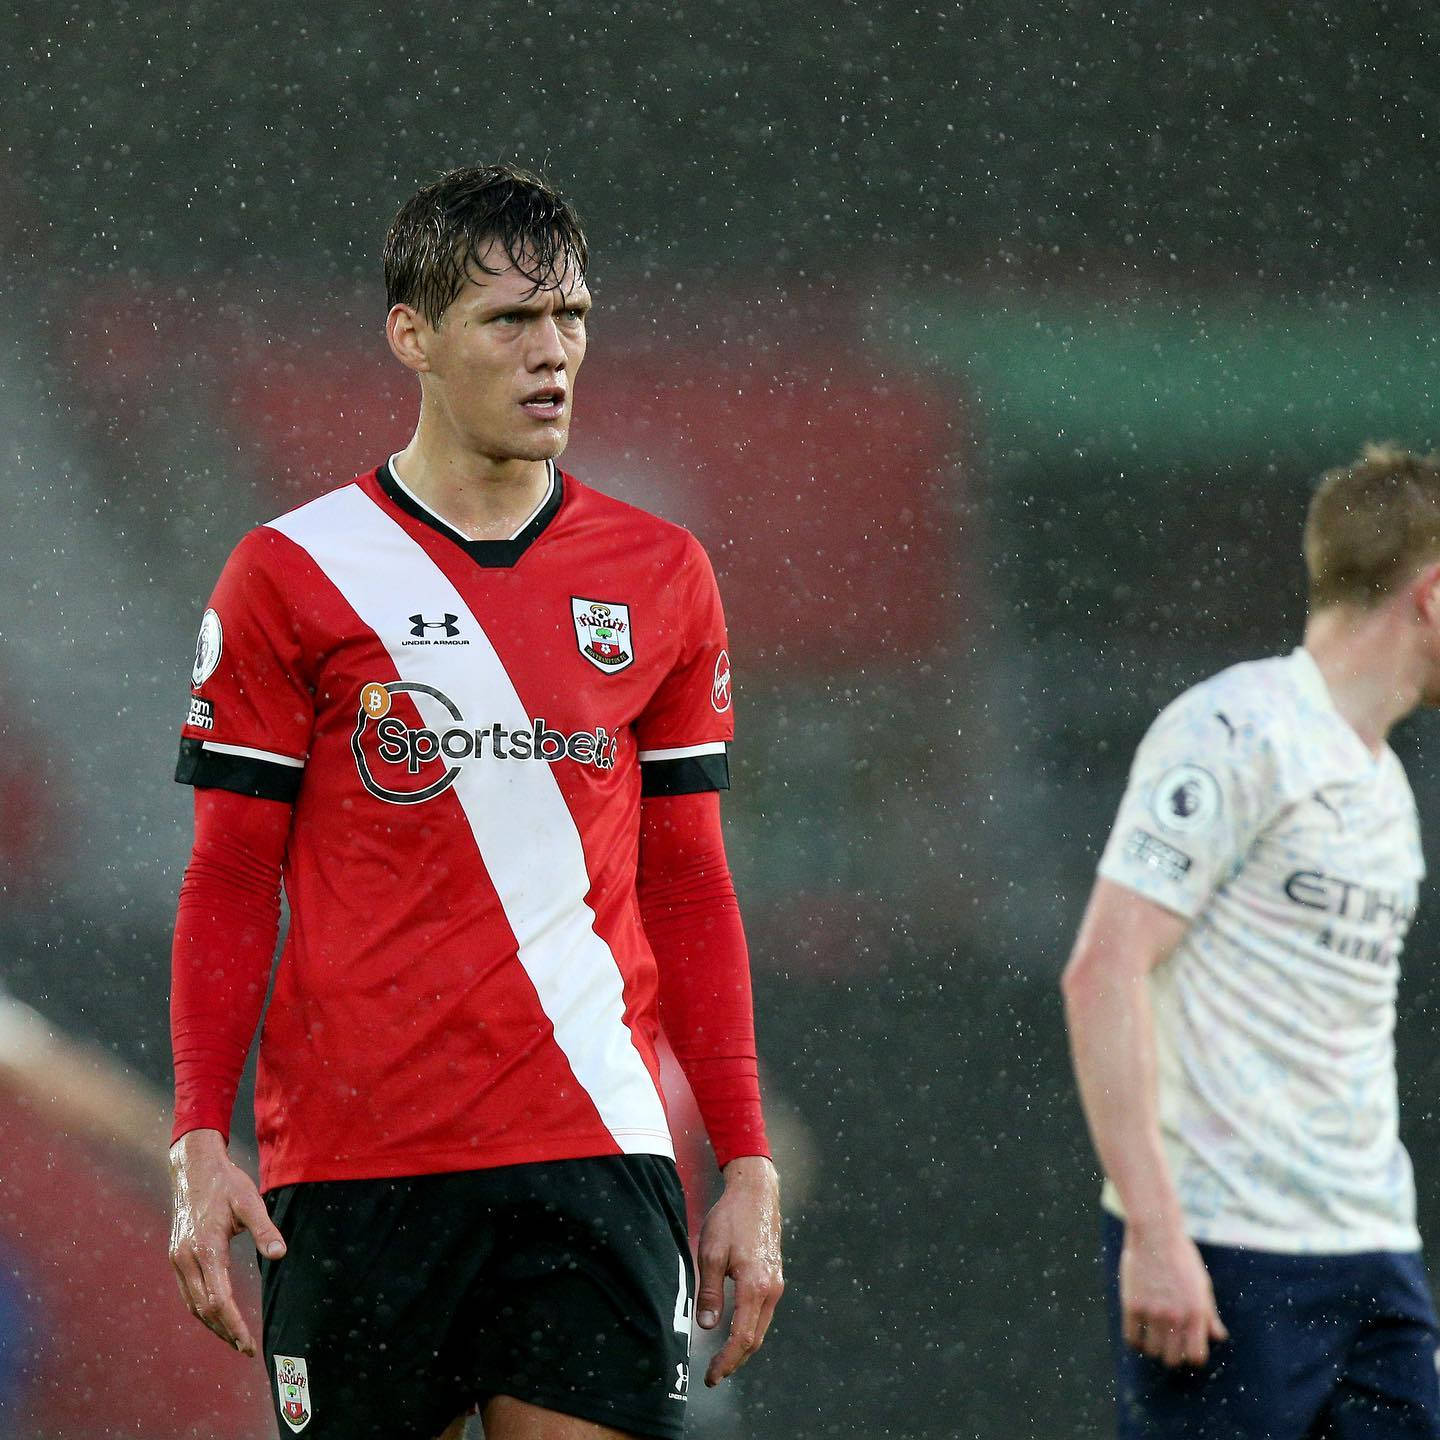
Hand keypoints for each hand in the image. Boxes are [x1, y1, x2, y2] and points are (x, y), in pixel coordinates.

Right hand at [168, 1128, 285, 1355]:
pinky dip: (202, 1309)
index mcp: (205, 1248)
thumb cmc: (225, 1183)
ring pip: (193, 1304)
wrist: (193, 1167)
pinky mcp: (176, 1256)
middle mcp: (186, 1259)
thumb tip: (280, 1254)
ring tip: (235, 1339)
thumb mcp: (250, 1201)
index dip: (234, 1325)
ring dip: (213, 1324)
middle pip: (204, 1309)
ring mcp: (177, 1259)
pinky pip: (188, 1292)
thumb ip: (264, 1229)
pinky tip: (217, 1315)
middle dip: (225, 1331)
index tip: (248, 1343)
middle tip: (247, 1348)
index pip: (219, 1300)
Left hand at [695, 1154, 783, 1386]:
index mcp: (755, 1287)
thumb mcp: (711, 1253)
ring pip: (761, 1327)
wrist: (756, 1192)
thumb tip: (707, 1326)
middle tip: (713, 1375)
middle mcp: (771, 1289)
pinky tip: (735, 1330)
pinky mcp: (774, 1275)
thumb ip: (710, 1292)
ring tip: (721, 1359)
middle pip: (755, 1338)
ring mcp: (776, 1282)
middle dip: (734, 1360)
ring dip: (742, 1346)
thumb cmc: (731, 1218)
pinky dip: (749, 1328)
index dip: (726, 1361)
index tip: (710, 1377)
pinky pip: (763, 1312)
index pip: (742, 1338)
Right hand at [1120, 1217, 1227, 1367]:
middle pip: (1172, 1359)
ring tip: (1151, 1336)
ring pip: (1152, 1351)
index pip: (1195, 1357)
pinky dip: (1135, 1341)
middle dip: (1171, 1354)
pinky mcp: (1132, 1304)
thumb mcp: (1202, 1285)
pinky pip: (1132, 1338)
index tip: (1185, 1348)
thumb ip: (1209, 1315)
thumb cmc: (1182, 1258)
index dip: (1191, 1356)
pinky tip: (1138, 1332)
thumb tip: (1218, 1337)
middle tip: (1167, 1343)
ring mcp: (1153, 1312)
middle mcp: (1176, 1317)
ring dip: (1152, 1348)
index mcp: (1196, 1313)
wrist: (1155, 1233)